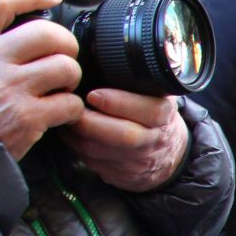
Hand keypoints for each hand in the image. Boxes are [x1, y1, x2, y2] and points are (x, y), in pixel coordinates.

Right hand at [0, 0, 84, 159]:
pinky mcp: (28, 116)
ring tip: (61, 87)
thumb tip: (10, 28)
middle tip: (63, 57)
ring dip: (71, 78)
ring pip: (64, 66)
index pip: (1, 3)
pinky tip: (61, 113)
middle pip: (46, 33)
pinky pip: (70, 103)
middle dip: (65, 44)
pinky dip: (73, 109)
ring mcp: (9, 87)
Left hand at [59, 89, 187, 190]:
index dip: (118, 103)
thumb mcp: (157, 96)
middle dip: (90, 122)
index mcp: (164, 116)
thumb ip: (138, 83)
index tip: (94, 94)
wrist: (169, 156)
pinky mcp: (121, 177)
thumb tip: (101, 58)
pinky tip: (72, 134)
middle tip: (72, 108)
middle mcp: (153, 141)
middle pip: (123, 135)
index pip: (149, 111)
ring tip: (65, 118)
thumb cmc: (153, 118)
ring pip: (99, 151)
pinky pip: (92, 162)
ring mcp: (137, 162)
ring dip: (75, 134)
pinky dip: (76, 148)